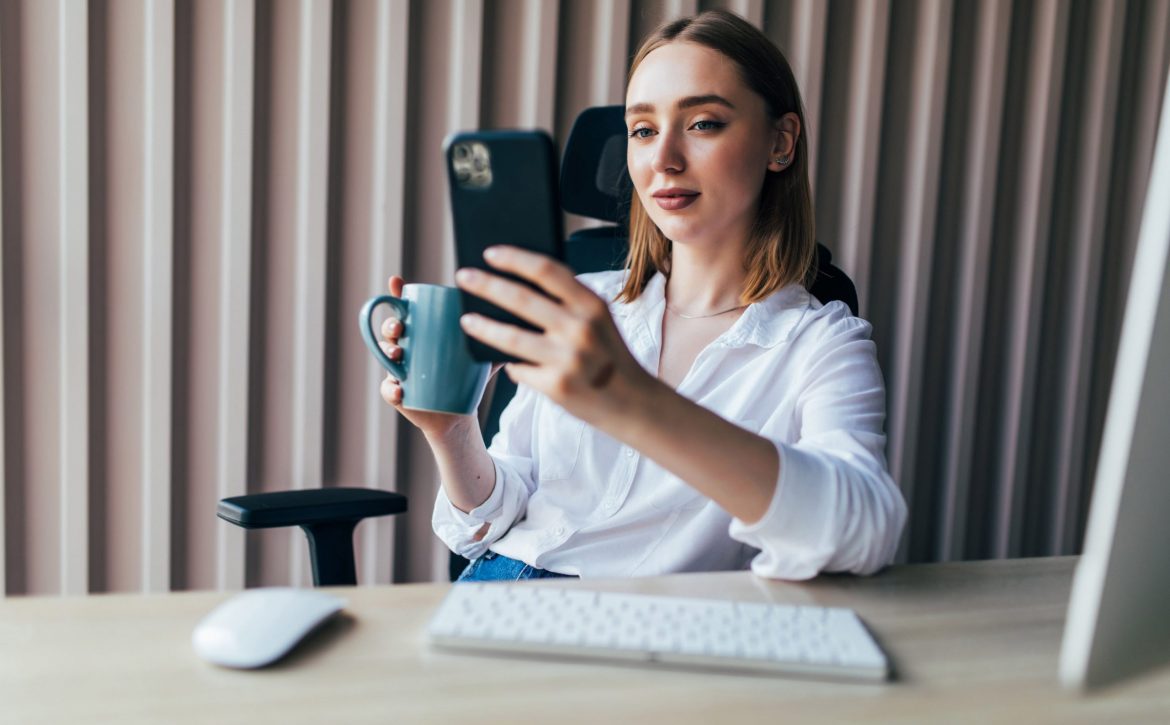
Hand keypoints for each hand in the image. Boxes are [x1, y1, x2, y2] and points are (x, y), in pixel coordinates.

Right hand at [377, 275, 502, 437]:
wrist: (456, 412)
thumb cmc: (467, 377)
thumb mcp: (481, 354)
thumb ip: (497, 336)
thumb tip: (522, 316)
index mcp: (422, 332)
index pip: (406, 308)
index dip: (397, 293)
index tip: (396, 280)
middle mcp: (405, 346)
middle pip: (391, 329)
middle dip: (391, 324)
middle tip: (400, 326)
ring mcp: (398, 369)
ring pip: (385, 356)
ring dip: (388, 352)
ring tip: (399, 353)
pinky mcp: (397, 393)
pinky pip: (387, 389)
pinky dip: (391, 389)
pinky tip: (400, 389)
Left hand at [453, 246, 649, 425]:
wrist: (633, 403)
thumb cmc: (608, 355)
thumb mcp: (599, 321)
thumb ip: (567, 303)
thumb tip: (514, 287)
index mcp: (591, 305)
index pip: (546, 271)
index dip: (514, 259)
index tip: (489, 253)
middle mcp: (580, 328)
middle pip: (520, 298)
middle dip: (486, 284)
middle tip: (463, 276)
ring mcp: (568, 359)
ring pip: (510, 337)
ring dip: (482, 326)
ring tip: (466, 320)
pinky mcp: (556, 386)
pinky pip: (520, 370)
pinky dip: (512, 365)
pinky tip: (507, 363)